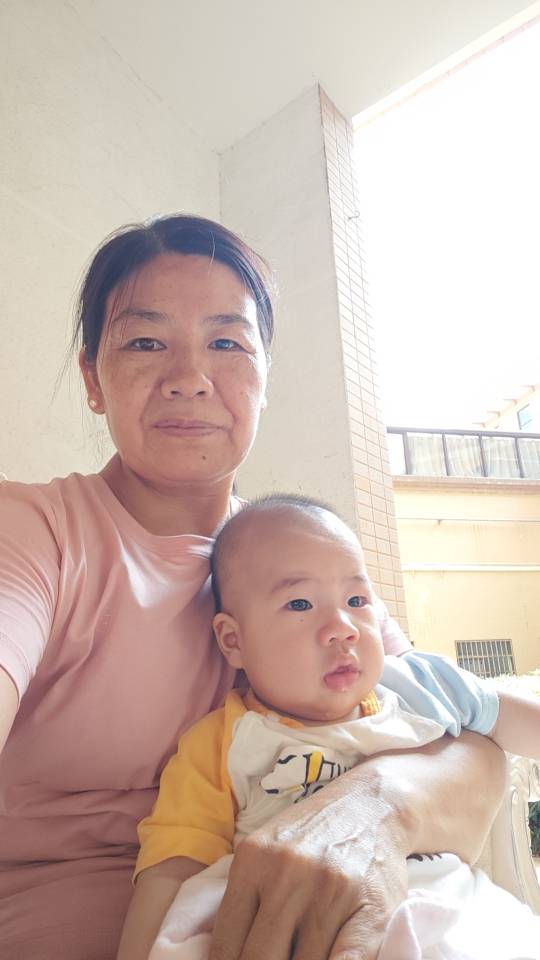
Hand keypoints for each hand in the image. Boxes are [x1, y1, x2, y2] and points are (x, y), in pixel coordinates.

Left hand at [208, 776, 408, 959]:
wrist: (373, 804)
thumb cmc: (313, 835)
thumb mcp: (266, 851)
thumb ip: (245, 897)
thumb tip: (221, 956)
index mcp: (252, 861)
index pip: (225, 944)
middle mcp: (286, 875)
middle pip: (258, 959)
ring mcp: (328, 893)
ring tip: (297, 957)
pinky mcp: (369, 910)